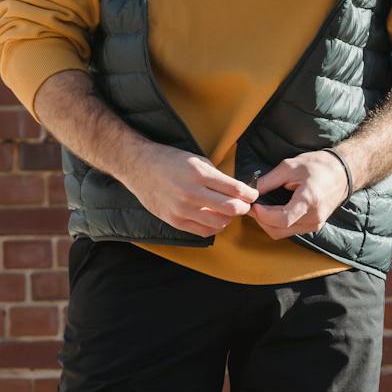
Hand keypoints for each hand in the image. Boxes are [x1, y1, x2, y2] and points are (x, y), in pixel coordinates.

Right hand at [119, 142, 259, 237]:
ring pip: (219, 223)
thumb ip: (216, 175)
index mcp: (199, 173)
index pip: (235, 189)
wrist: (139, 167)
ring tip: (228, 211)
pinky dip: (214, 227)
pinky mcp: (175, 220)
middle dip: (243, 207)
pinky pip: (203, 231)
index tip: (252, 194)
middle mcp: (191, 193)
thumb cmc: (169, 160)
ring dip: (229, 218)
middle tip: (244, 204)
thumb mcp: (195, 159)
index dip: (249, 194)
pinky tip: (215, 219)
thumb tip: (236, 189)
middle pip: (231, 209)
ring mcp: (182, 209)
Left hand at [248, 150, 351, 240]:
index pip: (282, 219)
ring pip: (282, 233)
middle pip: (279, 230)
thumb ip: (268, 180)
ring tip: (259, 208)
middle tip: (251, 206)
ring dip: (267, 223)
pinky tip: (271, 211)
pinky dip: (277, 224)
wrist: (342, 172)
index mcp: (309, 201)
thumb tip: (251, 191)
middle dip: (261, 220)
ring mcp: (315, 224)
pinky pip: (289, 230)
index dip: (263, 215)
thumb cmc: (318, 166)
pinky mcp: (314, 226)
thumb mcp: (290, 166)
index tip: (253, 205)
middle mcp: (313, 218)